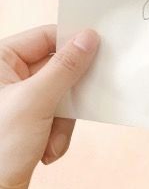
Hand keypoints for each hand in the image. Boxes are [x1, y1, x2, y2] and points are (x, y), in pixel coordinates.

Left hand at [0, 25, 99, 188]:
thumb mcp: (36, 101)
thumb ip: (65, 67)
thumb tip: (89, 38)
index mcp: (1, 60)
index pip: (46, 36)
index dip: (72, 43)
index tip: (98, 49)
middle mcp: (8, 76)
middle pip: (57, 66)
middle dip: (68, 94)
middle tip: (79, 101)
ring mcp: (17, 99)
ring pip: (60, 92)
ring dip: (63, 119)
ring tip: (51, 140)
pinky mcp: (26, 120)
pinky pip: (57, 113)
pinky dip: (58, 132)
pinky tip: (46, 152)